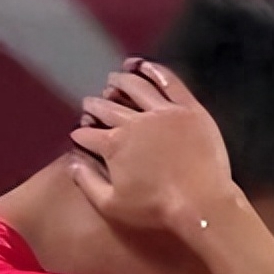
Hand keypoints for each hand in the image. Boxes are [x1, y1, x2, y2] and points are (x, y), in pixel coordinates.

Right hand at [70, 58, 239, 234]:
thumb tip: (72, 164)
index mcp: (114, 144)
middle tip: (89, 102)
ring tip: (113, 79)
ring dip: (120, 81)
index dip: (81, 133)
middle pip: (108, 107)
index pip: (89, 134)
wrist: (202, 203)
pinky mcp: (188, 109)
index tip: (78, 133)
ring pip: (136, 87)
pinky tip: (145, 65)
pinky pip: (170, 82)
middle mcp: (134, 122)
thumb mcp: (112, 205)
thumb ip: (88, 183)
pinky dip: (155, 71)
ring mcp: (163, 112)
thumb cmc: (156, 208)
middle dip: (95, 105)